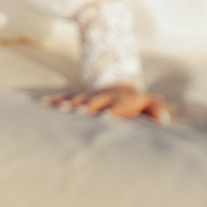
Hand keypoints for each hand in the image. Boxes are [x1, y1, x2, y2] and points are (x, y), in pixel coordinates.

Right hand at [43, 83, 169, 123]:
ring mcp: (89, 96)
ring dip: (67, 105)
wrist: (121, 86)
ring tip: (58, 112)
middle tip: (76, 117)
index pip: (116, 106)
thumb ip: (156, 109)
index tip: (105, 118)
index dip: (111, 111)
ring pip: (77, 99)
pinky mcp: (78, 96)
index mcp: (121, 100)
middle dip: (85, 109)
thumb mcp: (149, 103)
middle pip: (93, 102)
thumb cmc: (137, 102)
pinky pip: (64, 97)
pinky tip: (42, 106)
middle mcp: (103, 96)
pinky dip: (54, 101)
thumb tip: (164, 120)